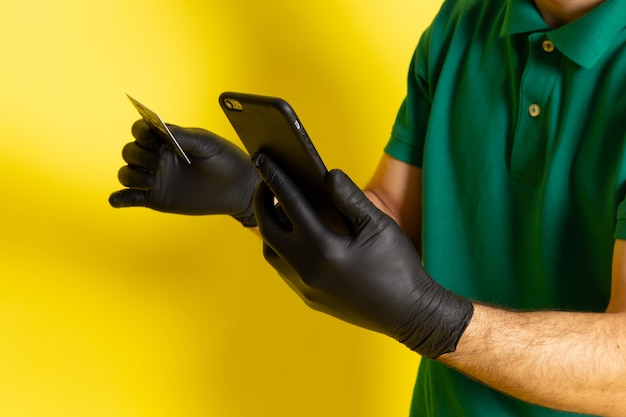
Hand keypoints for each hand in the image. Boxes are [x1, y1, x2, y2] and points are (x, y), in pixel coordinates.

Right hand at [109, 120, 258, 225]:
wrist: (237, 186)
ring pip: (127, 173)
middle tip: (160, 163)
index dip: (141, 132)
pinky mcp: (154, 198)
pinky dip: (120, 198)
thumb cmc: (223, 159)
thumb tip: (163, 131)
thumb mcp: (207, 143)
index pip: (141, 130)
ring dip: (132, 176)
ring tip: (152, 181)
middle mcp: (155, 156)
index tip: (151, 138)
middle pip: (130, 151)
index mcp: (166, 139)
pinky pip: (130, 198)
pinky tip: (116, 201)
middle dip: (139, 155)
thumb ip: (184, 137)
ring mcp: (153, 177)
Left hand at [253, 153, 473, 357]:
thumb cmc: (397, 266)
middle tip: (264, 179)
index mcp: (324, 248)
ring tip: (276, 205)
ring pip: (271, 251)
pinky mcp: (308, 297)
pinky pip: (283, 267)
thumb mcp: (379, 225)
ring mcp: (304, 287)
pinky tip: (292, 234)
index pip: (289, 203)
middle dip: (262, 200)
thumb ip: (350, 197)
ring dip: (268, 226)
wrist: (409, 314)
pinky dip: (281, 247)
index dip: (274, 177)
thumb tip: (327, 174)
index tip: (262, 158)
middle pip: (268, 228)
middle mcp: (306, 270)